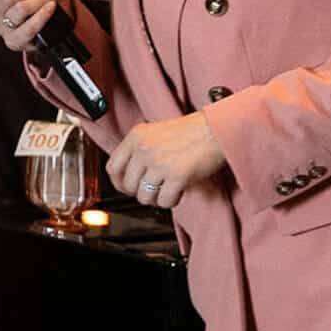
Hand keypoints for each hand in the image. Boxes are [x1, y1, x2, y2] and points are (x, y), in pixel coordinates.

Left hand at [106, 112, 226, 208]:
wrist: (217, 129)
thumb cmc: (193, 131)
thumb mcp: (157, 132)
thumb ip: (141, 149)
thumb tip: (130, 177)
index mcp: (137, 135)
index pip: (112, 167)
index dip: (119, 182)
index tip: (129, 187)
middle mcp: (145, 148)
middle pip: (129, 186)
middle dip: (142, 192)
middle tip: (156, 189)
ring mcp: (159, 162)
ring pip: (145, 196)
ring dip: (157, 198)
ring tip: (169, 189)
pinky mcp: (177, 175)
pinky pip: (164, 201)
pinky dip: (172, 200)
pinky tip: (179, 191)